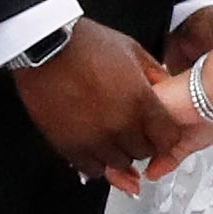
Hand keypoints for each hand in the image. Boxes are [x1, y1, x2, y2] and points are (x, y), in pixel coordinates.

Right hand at [11, 21, 195, 188]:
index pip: (168, 138)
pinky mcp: (70, 146)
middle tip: (132, 130)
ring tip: (111, 137)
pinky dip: (97, 162)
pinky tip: (94, 147)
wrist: (44, 48)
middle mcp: (120, 125)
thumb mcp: (131, 49)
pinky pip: (92, 169)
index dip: (164, 136)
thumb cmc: (83, 44)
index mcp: (140, 101)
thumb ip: (154, 73)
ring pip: (119, 164)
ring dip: (118, 153)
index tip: (158, 132)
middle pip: (144, 153)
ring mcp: (94, 138)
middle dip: (141, 142)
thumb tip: (166, 87)